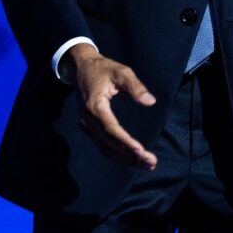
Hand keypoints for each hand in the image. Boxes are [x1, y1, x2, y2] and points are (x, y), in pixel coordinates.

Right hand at [64, 44, 157, 169]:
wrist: (81, 68)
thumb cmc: (103, 69)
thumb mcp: (121, 72)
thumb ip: (135, 87)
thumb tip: (150, 102)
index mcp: (94, 107)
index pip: (111, 130)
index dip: (126, 142)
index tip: (141, 151)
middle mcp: (87, 120)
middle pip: (109, 144)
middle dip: (130, 156)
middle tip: (151, 163)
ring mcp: (86, 125)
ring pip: (106, 149)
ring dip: (126, 159)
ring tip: (147, 164)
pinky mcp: (89, 128)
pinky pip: (103, 145)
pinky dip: (118, 154)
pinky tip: (133, 158)